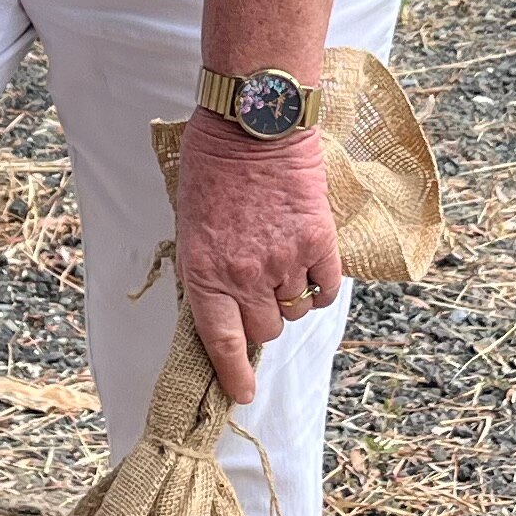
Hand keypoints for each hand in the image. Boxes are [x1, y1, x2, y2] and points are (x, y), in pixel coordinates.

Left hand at [172, 117, 340, 407]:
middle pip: (264, 330)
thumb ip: (207, 267)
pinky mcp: (319, 242)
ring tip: (282, 264)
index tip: (241, 393)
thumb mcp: (190, 222)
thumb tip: (224, 303)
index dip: (233, 375)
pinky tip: (312, 270)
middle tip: (258, 291)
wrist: (254, 121)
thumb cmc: (212, 165)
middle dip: (261, 318)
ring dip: (289, 299)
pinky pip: (326, 290)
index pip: (221, 342)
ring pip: (295, 312)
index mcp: (204, 273)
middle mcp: (244, 275)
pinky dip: (320, 289)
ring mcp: (284, 261)